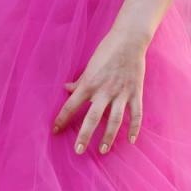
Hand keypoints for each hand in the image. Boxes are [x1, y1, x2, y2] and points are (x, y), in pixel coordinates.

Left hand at [52, 30, 145, 153]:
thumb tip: (66, 89)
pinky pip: (136, 114)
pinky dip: (135, 128)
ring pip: (114, 120)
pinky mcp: (136, 93)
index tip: (54, 131)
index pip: (71, 105)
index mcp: (89, 84)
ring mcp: (121, 93)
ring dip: (109, 137)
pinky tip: (132, 140)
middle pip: (92, 118)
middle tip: (78, 151)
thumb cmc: (107, 50)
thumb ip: (80, 81)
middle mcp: (104, 91)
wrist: (130, 40)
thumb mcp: (90, 65)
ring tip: (103, 150)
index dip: (62, 119)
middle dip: (84, 136)